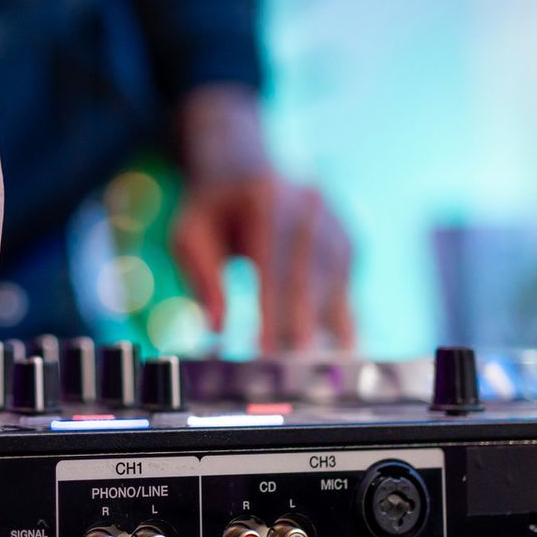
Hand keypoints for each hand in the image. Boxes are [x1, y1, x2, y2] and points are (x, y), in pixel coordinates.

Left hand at [167, 85, 354, 351]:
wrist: (244, 168)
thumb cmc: (212, 207)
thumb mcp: (189, 233)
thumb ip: (201, 276)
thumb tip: (217, 328)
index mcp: (268, 196)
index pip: (272, 261)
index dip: (270, 309)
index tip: (263, 349)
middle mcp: (310, 204)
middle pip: (309, 274)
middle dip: (301, 323)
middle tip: (291, 366)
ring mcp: (334, 221)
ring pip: (333, 282)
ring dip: (322, 326)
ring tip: (312, 367)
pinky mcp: (348, 240)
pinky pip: (345, 286)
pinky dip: (338, 318)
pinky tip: (333, 351)